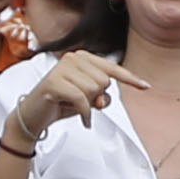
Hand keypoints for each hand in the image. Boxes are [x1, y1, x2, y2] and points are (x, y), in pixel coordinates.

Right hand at [1, 50, 140, 153]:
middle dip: (97, 98)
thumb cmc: (62, 103)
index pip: (111, 69)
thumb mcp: (88, 99)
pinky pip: (81, 100)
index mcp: (83, 58)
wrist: (34, 115)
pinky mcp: (53, 82)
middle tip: (83, 104)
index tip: (145, 86)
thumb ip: (101, 95)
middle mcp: (72, 58)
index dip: (129, 78)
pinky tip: (83, 120)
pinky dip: (85, 114)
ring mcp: (61, 68)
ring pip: (93, 90)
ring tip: (75, 107)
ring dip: (88, 106)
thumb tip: (104, 99)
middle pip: (104, 82)